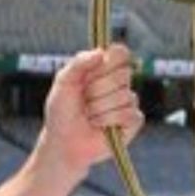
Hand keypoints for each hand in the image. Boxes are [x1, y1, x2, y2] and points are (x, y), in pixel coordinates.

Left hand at [42, 44, 141, 173]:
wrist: (63, 143)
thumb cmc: (62, 112)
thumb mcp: (64, 82)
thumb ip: (79, 63)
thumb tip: (101, 53)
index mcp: (104, 69)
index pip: (121, 53)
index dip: (111, 59)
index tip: (96, 68)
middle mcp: (119, 83)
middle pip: (123, 74)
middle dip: (97, 89)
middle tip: (84, 99)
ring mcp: (128, 102)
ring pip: (125, 96)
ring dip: (99, 108)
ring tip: (89, 116)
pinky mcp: (133, 122)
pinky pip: (130, 114)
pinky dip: (110, 121)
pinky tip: (101, 127)